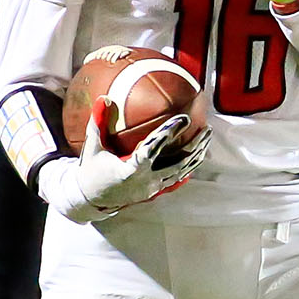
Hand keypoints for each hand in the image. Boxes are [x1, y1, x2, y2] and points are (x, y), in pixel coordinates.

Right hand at [38, 115, 211, 223]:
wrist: (91, 200)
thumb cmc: (91, 171)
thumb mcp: (92, 147)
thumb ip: (98, 122)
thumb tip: (103, 97)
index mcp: (129, 171)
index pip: (153, 150)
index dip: (168, 134)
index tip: (183, 118)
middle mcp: (145, 181)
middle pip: (177, 163)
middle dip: (194, 145)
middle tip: (206, 127)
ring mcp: (152, 188)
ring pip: (181, 171)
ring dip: (196, 155)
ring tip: (206, 137)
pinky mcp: (155, 191)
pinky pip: (177, 178)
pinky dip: (188, 166)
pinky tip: (198, 154)